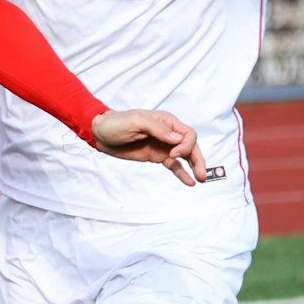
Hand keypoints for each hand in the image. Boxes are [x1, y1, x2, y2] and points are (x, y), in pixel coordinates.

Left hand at [89, 109, 205, 187]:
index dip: (185, 146)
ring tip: (201, 179)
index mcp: (166, 122)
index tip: (172, 154)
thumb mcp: (136, 122)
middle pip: (190, 146)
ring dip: (194, 167)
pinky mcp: (156, 156)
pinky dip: (182, 173)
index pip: (187, 134)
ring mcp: (163, 146)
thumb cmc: (116, 123)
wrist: (101, 134)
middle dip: (198, 159)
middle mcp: (168, 133)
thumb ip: (157, 129)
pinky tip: (189, 181)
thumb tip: (178, 139)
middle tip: (202, 174)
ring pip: (185, 157)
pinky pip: (173, 165)